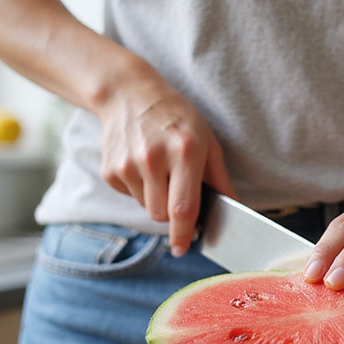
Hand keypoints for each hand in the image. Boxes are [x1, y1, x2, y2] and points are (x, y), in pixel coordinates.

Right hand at [98, 81, 235, 255]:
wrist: (130, 94)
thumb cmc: (177, 118)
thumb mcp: (207, 141)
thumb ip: (220, 178)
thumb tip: (233, 208)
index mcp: (184, 152)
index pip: (183, 207)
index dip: (184, 233)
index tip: (183, 249)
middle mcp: (154, 159)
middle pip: (161, 215)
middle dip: (172, 214)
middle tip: (177, 190)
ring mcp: (128, 164)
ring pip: (145, 208)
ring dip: (156, 199)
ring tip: (160, 170)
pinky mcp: (110, 170)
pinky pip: (130, 196)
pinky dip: (139, 189)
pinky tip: (142, 165)